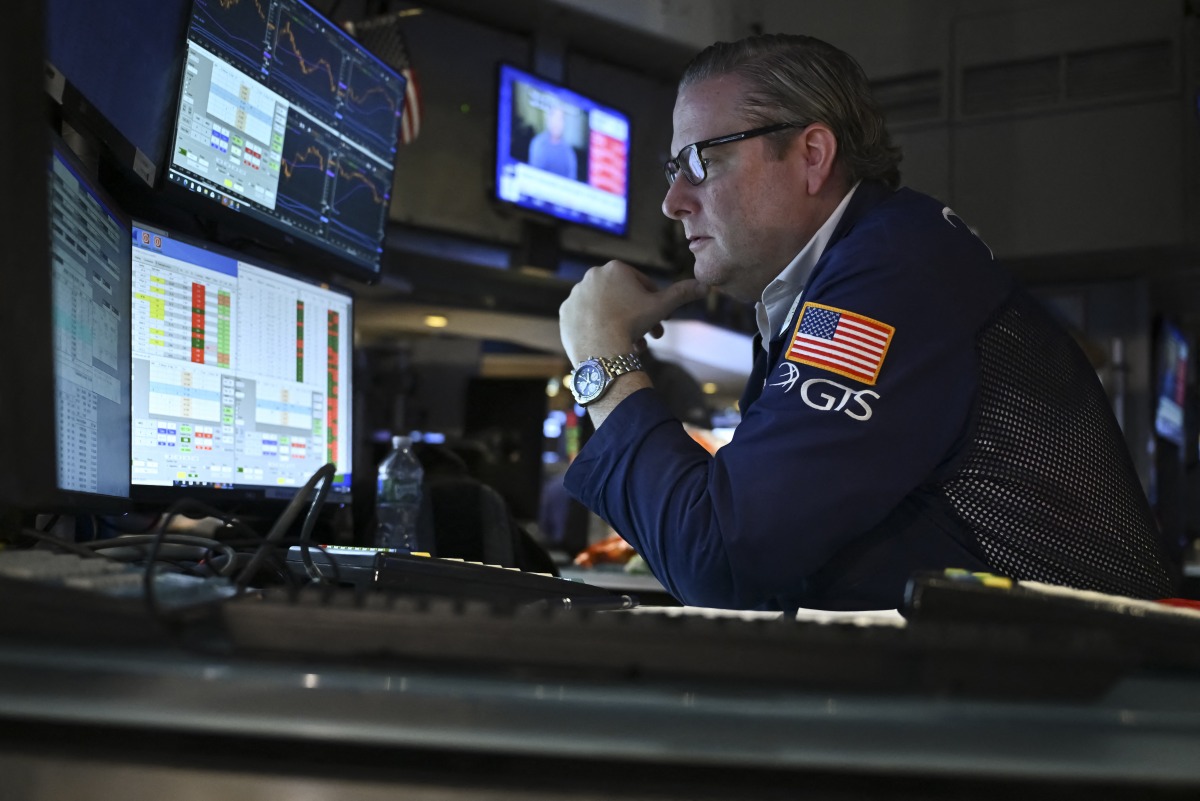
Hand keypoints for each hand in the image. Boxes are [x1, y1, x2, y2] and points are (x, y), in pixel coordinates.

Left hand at [559, 261, 705, 364]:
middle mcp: (592, 275)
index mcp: (616, 268)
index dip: (655, 304)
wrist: (601, 350)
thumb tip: (706, 285)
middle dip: (638, 317)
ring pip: (605, 309)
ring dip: (619, 324)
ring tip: (630, 344)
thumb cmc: (632, 324)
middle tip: (649, 336)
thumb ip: (683, 293)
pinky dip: (598, 328)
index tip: (661, 321)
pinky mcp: (566, 312)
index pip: (642, 285)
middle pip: (622, 297)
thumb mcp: (662, 307)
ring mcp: (576, 293)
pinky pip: (586, 319)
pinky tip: (608, 341)